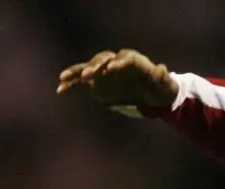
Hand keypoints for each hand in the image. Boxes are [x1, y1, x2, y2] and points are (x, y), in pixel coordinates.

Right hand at [57, 49, 177, 108]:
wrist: (151, 95)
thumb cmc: (159, 88)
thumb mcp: (164, 85)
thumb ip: (161, 77)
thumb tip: (162, 69)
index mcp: (132, 60)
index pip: (122, 58)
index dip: (116, 63)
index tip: (110, 70)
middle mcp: (115, 63)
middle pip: (103, 60)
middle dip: (95, 66)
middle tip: (89, 75)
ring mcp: (105, 72)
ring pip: (87, 68)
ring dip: (76, 72)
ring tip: (63, 78)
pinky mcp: (97, 83)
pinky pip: (81, 82)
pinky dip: (71, 84)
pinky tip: (60, 90)